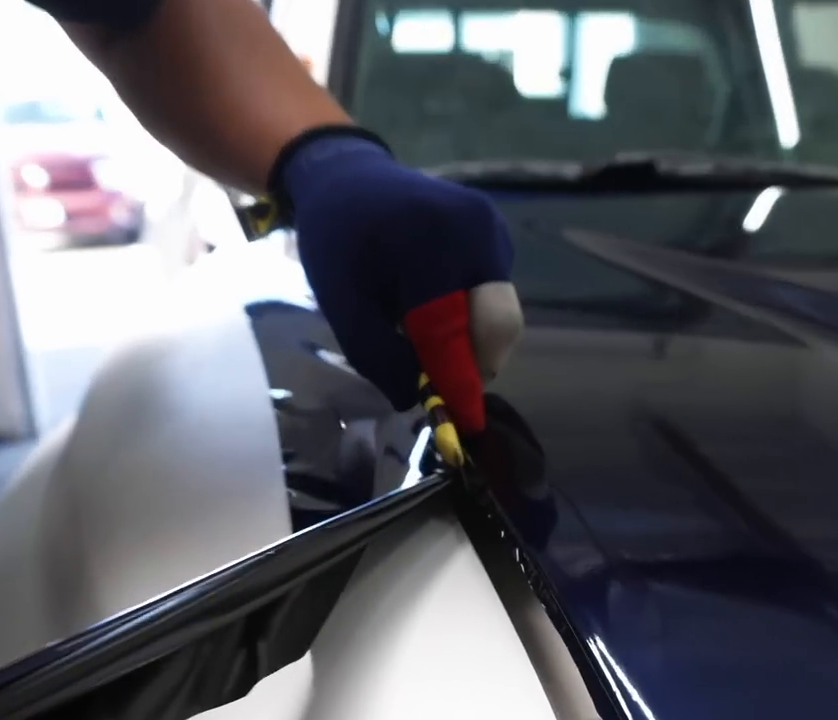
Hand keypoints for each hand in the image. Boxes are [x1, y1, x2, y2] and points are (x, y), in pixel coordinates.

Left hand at [279, 131, 523, 442]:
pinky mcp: (498, 236)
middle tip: (433, 381)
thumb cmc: (337, 238)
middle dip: (471, 363)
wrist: (349, 176)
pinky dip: (469, 316)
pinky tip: (431, 306)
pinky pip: (494, 294)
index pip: (454, 331)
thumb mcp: (341, 301)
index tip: (461, 423)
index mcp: (431, 244)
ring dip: (468, 340)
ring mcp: (494, 231)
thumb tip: (417, 398)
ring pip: (500, 314)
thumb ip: (378, 354)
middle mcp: (477, 233)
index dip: (457, 382)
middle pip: (497, 326)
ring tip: (419, 334)